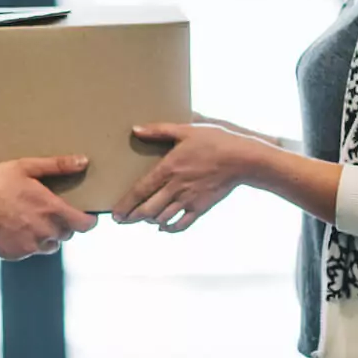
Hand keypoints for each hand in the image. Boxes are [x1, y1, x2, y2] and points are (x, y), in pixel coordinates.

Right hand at [0, 156, 97, 259]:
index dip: (89, 221)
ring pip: (49, 245)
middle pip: (66, 234)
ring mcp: (30, 246)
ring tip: (30, 220)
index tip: (87, 217)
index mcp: (51, 210)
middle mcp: (45, 231)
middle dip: (62, 225)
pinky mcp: (16, 255)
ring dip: (46, 236)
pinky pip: (29, 251)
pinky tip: (13, 228)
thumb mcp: (26, 167)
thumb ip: (57, 166)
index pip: (84, 225)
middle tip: (49, 212)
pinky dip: (26, 242)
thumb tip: (83, 162)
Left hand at [112, 123, 264, 232]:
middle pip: (147, 209)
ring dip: (149, 221)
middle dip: (131, 217)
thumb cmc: (215, 140)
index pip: (140, 191)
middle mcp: (176, 187)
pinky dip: (170, 228)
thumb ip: (159, 130)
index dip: (125, 205)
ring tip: (140, 220)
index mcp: (168, 169)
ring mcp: (189, 200)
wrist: (243, 158)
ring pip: (162, 218)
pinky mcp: (201, 207)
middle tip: (121, 220)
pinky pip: (182, 224)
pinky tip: (163, 227)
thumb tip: (135, 129)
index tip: (114, 214)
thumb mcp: (186, 129)